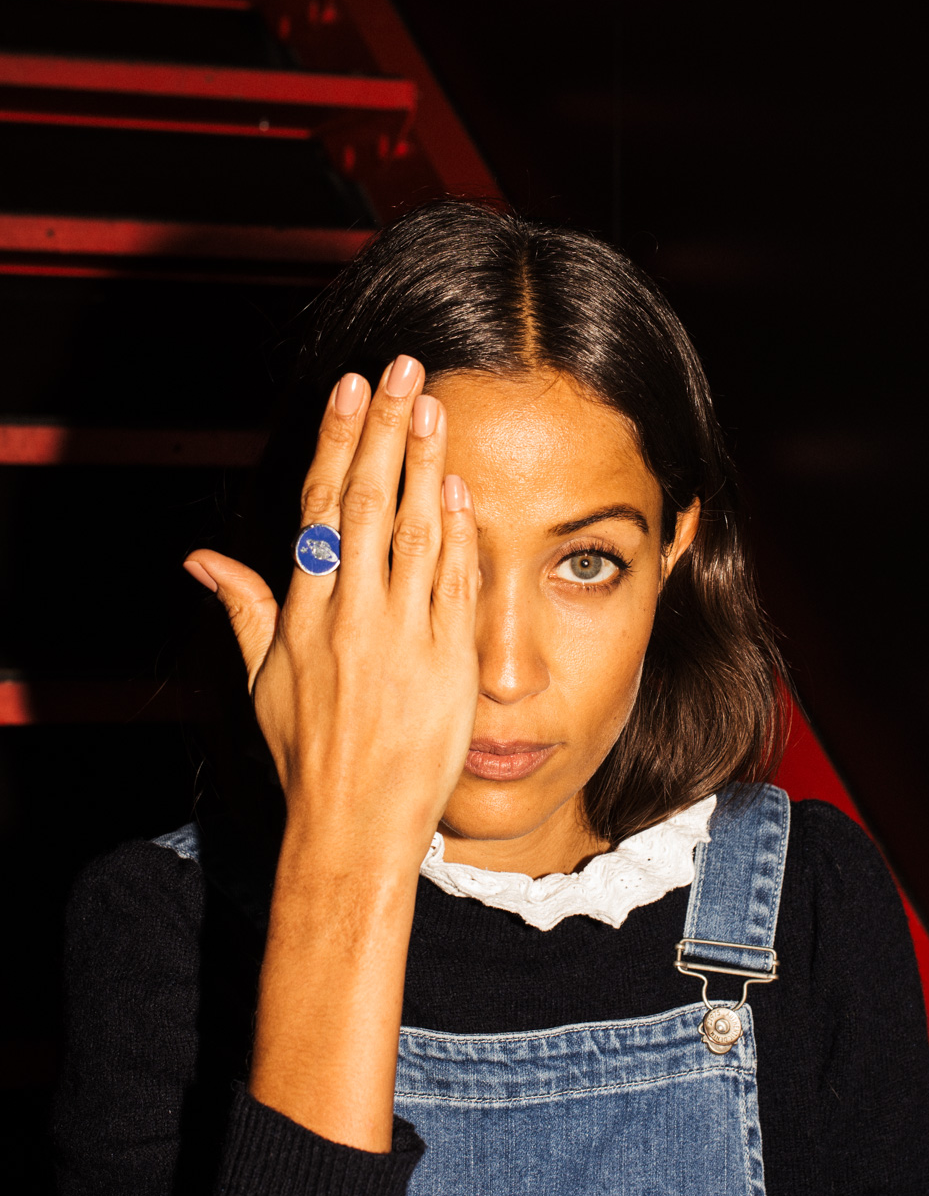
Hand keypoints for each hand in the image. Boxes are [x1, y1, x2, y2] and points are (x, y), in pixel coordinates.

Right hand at [185, 355, 478, 864]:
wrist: (354, 826)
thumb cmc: (305, 754)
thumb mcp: (260, 680)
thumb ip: (241, 608)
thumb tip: (201, 558)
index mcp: (303, 615)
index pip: (318, 509)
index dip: (335, 443)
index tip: (348, 390)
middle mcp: (349, 617)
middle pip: (365, 502)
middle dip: (383, 429)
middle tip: (401, 369)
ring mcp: (401, 638)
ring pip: (412, 531)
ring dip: (424, 463)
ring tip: (433, 405)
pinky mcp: (446, 662)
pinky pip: (452, 584)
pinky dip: (457, 533)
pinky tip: (460, 487)